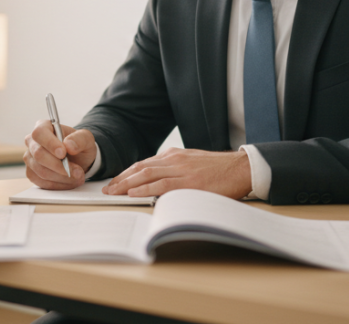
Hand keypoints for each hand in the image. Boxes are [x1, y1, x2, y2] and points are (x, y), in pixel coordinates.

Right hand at [23, 119, 96, 189]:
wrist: (78, 159)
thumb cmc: (79, 145)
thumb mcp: (86, 139)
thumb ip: (79, 139)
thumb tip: (69, 145)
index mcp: (44, 127)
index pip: (39, 133)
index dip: (50, 144)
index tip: (63, 153)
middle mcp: (32, 141)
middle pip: (39, 155)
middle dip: (60, 166)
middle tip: (78, 171)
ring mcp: (30, 158)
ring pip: (41, 171)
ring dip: (62, 177)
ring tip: (78, 177)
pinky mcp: (32, 173)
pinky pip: (42, 182)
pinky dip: (58, 184)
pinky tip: (69, 182)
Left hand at [102, 148, 252, 198]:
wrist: (241, 168)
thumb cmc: (219, 169)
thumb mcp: (193, 163)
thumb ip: (175, 169)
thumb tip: (158, 182)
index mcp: (174, 155)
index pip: (144, 163)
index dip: (127, 173)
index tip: (115, 181)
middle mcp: (174, 160)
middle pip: (140, 168)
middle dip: (121, 179)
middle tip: (107, 189)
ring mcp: (181, 170)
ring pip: (147, 175)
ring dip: (127, 185)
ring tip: (113, 192)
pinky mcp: (189, 182)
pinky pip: (161, 185)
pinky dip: (144, 189)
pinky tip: (133, 193)